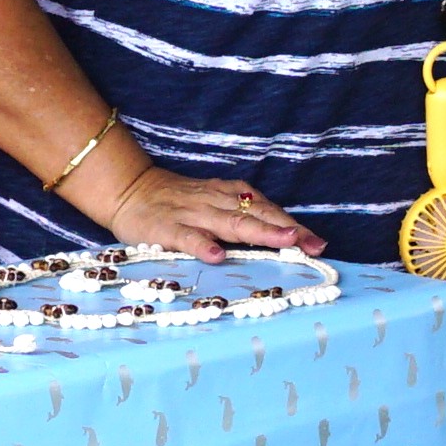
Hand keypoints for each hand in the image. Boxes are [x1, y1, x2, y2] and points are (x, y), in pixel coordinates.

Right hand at [71, 141, 315, 261]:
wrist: (128, 189)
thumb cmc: (177, 203)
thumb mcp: (213, 205)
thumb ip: (240, 219)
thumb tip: (280, 237)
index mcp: (228, 195)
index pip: (267, 209)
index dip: (292, 225)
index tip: (318, 243)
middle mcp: (215, 201)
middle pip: (257, 214)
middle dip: (286, 229)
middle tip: (313, 244)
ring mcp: (191, 214)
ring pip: (230, 222)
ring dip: (259, 232)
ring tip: (284, 241)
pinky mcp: (166, 228)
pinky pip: (187, 237)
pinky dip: (202, 245)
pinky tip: (217, 256)